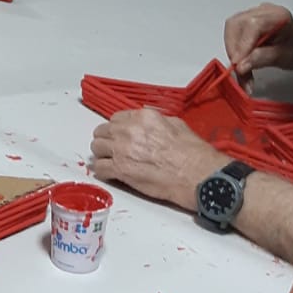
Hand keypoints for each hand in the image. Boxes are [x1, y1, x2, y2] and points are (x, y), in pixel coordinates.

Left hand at [90, 108, 214, 209]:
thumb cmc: (192, 154)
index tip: (118, 135)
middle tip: (112, 148)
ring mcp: (122, 150)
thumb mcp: (177, 125)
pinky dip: (103, 172)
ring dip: (102, 155)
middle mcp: (129, 131)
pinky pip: (100, 169)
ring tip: (109, 161)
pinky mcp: (121, 170)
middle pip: (102, 131)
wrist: (196, 174)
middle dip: (107, 140)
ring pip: (96, 148)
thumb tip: (149, 126)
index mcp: (143, 118)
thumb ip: (156, 123)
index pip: (117, 118)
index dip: (117, 129)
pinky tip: (109, 174)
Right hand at [224, 3, 292, 78]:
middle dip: (234, 50)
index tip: (238, 66)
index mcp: (277, 16)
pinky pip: (232, 32)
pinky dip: (233, 48)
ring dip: (232, 50)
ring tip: (242, 68)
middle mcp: (263, 11)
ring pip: (231, 29)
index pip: (252, 26)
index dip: (242, 46)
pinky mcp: (246, 20)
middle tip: (239, 71)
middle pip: (236, 25)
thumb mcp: (286, 57)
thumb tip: (241, 65)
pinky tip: (242, 60)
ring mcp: (253, 13)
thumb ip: (263, 59)